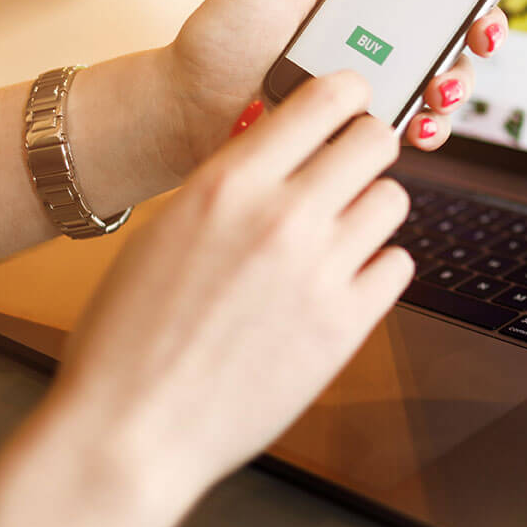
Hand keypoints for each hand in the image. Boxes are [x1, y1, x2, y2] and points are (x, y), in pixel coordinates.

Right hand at [0, 73, 411, 526]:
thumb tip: (278, 149)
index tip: (350, 100)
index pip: (325, 98)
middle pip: (376, 139)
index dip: (346, 93)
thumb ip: (229, 185)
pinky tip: (344, 280)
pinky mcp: (346, 327)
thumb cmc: (129, 337)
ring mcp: (321, 272)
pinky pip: (397, 266)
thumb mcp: (164, 230)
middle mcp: (283, 217)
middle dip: (367, 145)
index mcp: (229, 182)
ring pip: (393, 200)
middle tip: (353, 164)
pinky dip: (377, 268)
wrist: (130, 433)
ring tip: (340, 231)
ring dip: (370, 208)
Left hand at [159, 0, 526, 172]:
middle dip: (490, 19)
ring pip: (452, 70)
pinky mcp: (371, 117)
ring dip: (462, 76)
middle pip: (464, 16)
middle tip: (486, 24)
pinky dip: (432, 122)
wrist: (187, 106)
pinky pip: (422, 120)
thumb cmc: (226, 30)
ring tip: (442, 82)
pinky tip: (419, 121)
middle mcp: (385, 24)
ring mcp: (382, 71)